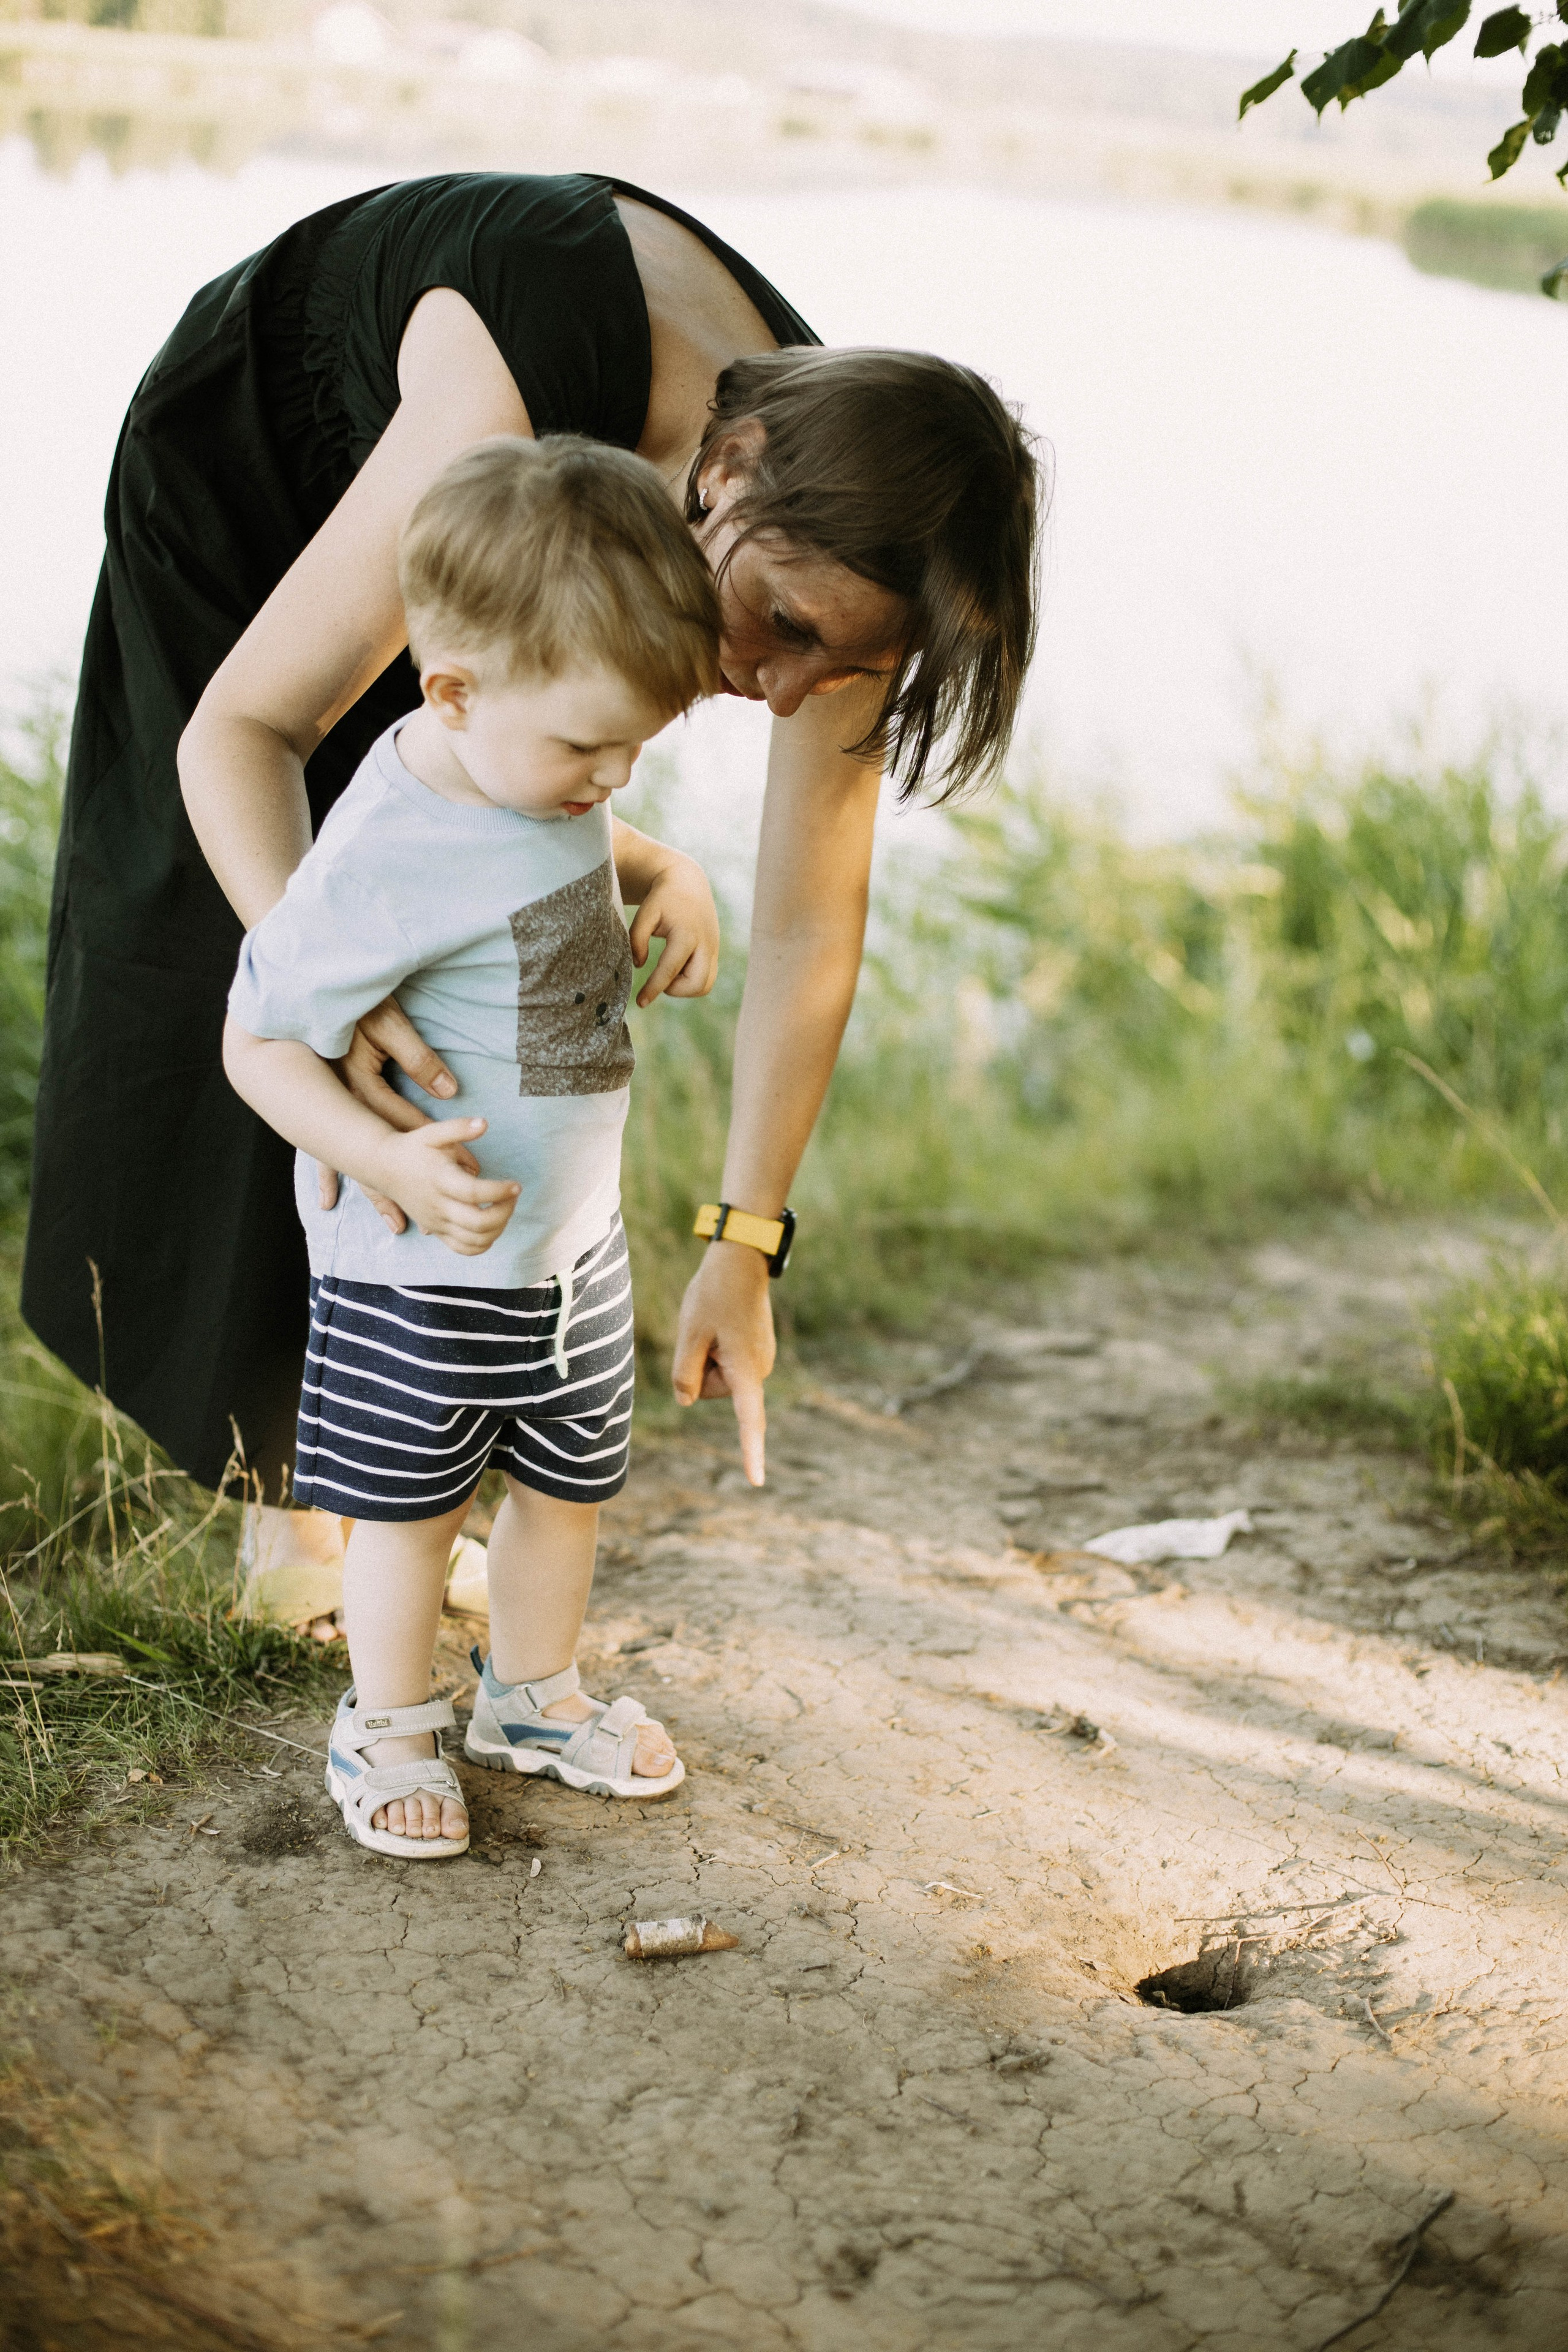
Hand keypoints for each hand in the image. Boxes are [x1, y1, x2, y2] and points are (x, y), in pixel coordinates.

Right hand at [317, 996, 463, 1227]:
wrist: (315, 994)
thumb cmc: (359, 1004)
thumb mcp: (390, 1026)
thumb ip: (418, 1058)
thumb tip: (448, 1091)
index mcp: (361, 1086)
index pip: (407, 1125)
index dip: (440, 1147)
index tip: (468, 1167)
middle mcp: (344, 1103)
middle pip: (380, 1153)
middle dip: (407, 1185)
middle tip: (432, 1214)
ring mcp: (332, 1106)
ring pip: (354, 1159)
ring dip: (376, 1191)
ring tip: (396, 1225)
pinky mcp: (327, 1103)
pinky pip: (331, 1147)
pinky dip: (333, 1173)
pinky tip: (327, 1199)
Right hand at [370, 1117, 519, 1255]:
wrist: (384, 1167)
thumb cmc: (414, 1147)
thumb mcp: (433, 1132)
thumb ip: (458, 1128)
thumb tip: (484, 1123)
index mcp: (440, 1180)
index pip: (474, 1193)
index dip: (500, 1192)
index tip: (516, 1185)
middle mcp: (438, 1205)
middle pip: (478, 1223)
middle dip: (504, 1212)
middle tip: (513, 1196)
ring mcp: (436, 1221)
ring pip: (474, 1240)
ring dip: (498, 1228)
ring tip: (504, 1209)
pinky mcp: (436, 1230)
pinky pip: (463, 1248)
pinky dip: (483, 1244)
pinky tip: (493, 1226)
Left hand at [628, 852, 719, 1007]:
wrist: (688, 882)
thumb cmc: (663, 898)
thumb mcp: (645, 913)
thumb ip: (637, 938)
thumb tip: (638, 965)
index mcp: (686, 934)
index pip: (669, 970)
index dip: (653, 989)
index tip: (640, 1002)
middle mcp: (705, 944)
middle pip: (696, 984)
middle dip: (675, 990)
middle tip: (659, 979)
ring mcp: (713, 949)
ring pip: (705, 985)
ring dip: (685, 987)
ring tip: (669, 971)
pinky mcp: (715, 952)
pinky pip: (707, 978)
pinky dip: (691, 980)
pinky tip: (678, 967)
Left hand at [671, 1240, 775, 1485]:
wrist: (741, 1260)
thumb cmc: (713, 1294)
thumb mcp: (689, 1333)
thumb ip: (684, 1374)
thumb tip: (686, 1402)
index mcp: (746, 1370)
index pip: (748, 1421)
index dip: (751, 1452)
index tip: (756, 1481)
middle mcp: (760, 1369)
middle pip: (715, 1391)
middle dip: (700, 1369)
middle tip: (701, 1333)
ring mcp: (761, 1359)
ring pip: (720, 1377)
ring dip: (708, 1356)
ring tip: (712, 1324)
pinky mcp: (758, 1350)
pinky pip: (728, 1363)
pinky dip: (717, 1349)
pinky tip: (720, 1322)